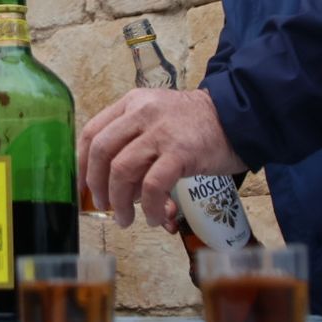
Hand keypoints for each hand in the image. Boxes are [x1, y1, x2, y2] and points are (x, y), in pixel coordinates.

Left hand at [78, 88, 246, 230]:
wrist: (240, 117)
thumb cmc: (198, 126)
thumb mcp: (159, 120)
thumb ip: (136, 145)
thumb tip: (120, 190)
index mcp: (132, 103)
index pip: (92, 131)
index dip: (81, 164)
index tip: (83, 187)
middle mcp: (142, 112)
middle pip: (101, 151)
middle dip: (96, 185)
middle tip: (104, 207)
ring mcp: (161, 131)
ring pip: (121, 170)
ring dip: (120, 202)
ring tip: (126, 219)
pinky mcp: (181, 152)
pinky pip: (153, 186)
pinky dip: (150, 207)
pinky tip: (155, 218)